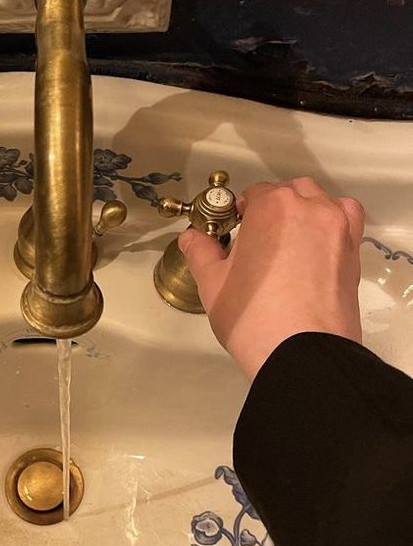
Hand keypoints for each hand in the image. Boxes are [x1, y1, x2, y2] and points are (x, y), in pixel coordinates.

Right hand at [178, 177, 364, 380]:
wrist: (300, 352)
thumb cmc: (256, 318)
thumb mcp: (212, 282)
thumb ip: (201, 252)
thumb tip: (193, 239)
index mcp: (272, 207)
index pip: (255, 193)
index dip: (241, 211)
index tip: (234, 230)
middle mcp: (310, 210)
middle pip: (291, 192)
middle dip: (273, 208)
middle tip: (256, 238)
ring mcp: (337, 230)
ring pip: (322, 203)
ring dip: (305, 211)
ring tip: (287, 241)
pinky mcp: (353, 254)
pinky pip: (346, 223)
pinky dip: (332, 225)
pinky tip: (316, 247)